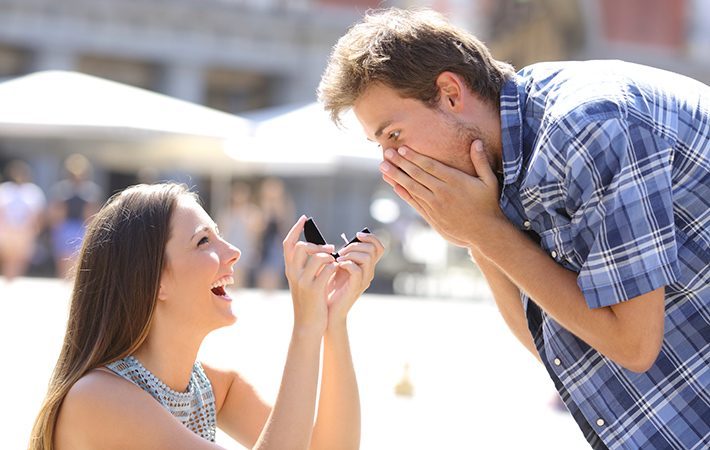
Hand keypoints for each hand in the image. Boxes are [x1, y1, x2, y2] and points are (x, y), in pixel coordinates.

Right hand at [283, 215, 336, 334]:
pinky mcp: (315, 290)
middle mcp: (293, 274)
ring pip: (318, 257)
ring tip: (336, 262)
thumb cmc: (310, 303)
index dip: (295, 229)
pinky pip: (328, 269)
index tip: (304, 218)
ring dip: (330, 256)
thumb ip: (308, 267)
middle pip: (301, 247)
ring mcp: (303, 282)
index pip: (288, 244)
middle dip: (317, 245)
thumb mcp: (303, 283)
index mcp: (290, 271)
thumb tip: (321, 249)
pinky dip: (336, 266)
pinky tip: (338, 271)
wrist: (307, 326)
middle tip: (330, 249)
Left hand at [326, 232, 384, 326]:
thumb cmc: (331, 286)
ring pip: (366, 258)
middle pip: (372, 249)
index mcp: (367, 266)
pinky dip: (346, 264)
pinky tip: (337, 265)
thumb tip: (344, 241)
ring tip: (338, 258)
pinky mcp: (356, 287)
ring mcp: (364, 280)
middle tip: (341, 251)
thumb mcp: (338, 266)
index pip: (378, 247)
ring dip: (350, 254)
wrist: (328, 308)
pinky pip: (357, 270)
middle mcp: (369, 272)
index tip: (357, 235)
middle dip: (355, 245)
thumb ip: (345, 255)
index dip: (371, 237)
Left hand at [380, 141, 504, 247]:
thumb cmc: (488, 204)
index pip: (430, 166)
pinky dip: (403, 193)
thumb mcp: (489, 181)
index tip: (401, 148)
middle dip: (400, 163)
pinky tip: (394, 185)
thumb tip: (477, 142)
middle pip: (417, 175)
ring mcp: (436, 205)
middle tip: (386, 152)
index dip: (414, 157)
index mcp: (455, 181)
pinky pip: (414, 202)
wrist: (485, 232)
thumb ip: (481, 161)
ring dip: (396, 177)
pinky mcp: (432, 216)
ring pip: (412, 188)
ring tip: (383, 167)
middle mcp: (443, 192)